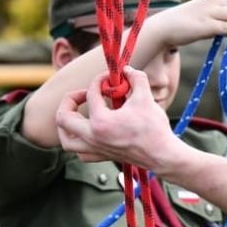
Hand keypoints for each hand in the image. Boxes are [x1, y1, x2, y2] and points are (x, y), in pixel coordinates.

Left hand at [55, 67, 187, 171]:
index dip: (99, 80)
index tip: (109, 78)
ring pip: (66, 140)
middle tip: (83, 94)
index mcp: (101, 122)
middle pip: (64, 118)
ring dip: (67, 125)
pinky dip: (78, 141)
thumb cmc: (154, 128)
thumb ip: (136, 78)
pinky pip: (80, 152)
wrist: (162, 154)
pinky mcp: (102, 156)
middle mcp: (93, 137)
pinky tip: (87, 132)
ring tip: (77, 114)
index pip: (91, 93)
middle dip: (70, 100)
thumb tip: (127, 69)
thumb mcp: (145, 97)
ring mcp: (96, 149)